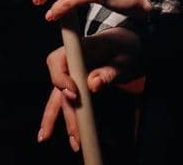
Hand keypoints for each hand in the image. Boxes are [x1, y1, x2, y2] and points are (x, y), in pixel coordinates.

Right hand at [39, 27, 144, 151]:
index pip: (58, 60)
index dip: (62, 78)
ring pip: (60, 98)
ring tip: (54, 138)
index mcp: (80, 47)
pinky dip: (64, 118)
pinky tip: (58, 134)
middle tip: (76, 132)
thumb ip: (109, 71)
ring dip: (58, 119)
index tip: (74, 94)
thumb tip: (93, 84)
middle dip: (67, 110)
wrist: (128, 44)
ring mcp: (71, 74)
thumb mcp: (124, 56)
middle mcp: (71, 61)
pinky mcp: (76, 85)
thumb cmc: (126, 46)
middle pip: (61, 86)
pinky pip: (67, 102)